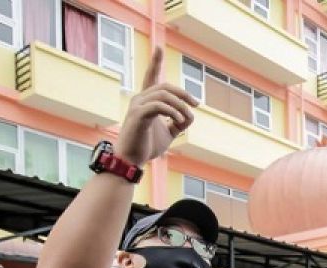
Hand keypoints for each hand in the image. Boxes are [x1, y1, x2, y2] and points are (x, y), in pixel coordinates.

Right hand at [114, 47, 198, 165]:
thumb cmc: (146, 146)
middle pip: (165, 86)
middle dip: (183, 93)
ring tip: (187, 118)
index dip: (155, 62)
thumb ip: (178, 122)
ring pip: (164, 95)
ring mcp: (137, 106)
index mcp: (146, 100)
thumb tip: (190, 116)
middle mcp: (139, 99)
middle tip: (196, 104)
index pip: (150, 77)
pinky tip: (178, 121)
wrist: (131, 160)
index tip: (158, 48)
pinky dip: (172, 112)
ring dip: (181, 106)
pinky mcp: (138, 115)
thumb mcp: (168, 133)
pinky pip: (159, 106)